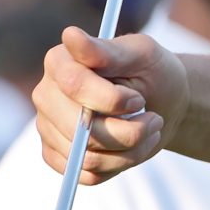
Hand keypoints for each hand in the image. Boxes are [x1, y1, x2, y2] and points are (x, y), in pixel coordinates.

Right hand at [35, 28, 185, 182]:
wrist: (163, 102)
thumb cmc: (153, 72)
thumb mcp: (141, 55)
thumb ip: (106, 50)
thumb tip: (70, 35)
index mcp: (60, 63)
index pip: (75, 86)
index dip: (114, 99)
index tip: (138, 98)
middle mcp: (46, 95)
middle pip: (80, 130)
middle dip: (128, 131)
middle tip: (153, 119)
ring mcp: (48, 128)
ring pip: (86, 157)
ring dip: (131, 149)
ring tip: (149, 129)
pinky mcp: (58, 156)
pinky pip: (87, 174)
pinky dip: (120, 165)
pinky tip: (134, 147)